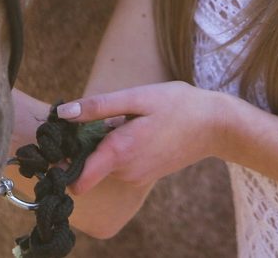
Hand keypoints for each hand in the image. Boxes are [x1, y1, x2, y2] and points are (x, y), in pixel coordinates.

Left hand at [57, 81, 224, 193]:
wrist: (214, 125)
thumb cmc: (177, 105)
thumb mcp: (137, 97)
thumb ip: (99, 106)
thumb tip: (64, 113)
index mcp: (119, 153)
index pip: (77, 181)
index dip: (63, 164)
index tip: (63, 142)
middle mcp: (125, 172)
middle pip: (89, 166)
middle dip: (87, 144)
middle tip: (103, 116)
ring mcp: (137, 176)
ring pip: (105, 163)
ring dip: (105, 144)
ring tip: (126, 120)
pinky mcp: (146, 175)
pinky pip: (121, 164)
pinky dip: (119, 149)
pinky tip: (137, 129)